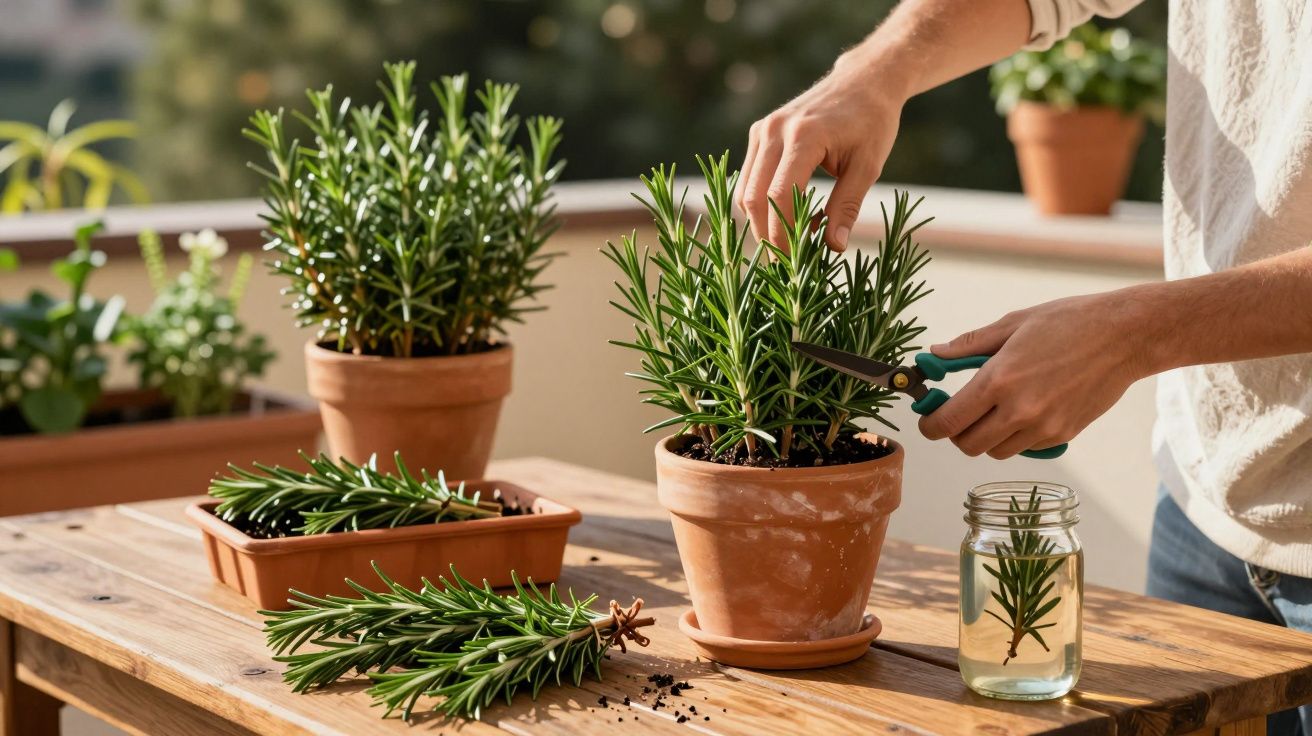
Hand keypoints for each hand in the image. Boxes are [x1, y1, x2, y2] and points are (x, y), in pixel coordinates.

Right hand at [736, 53, 905, 251]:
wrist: (863, 81)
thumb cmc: (872, 122)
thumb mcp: (868, 166)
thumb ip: (846, 206)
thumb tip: (833, 247)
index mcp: (804, 136)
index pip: (780, 196)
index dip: (782, 235)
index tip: (793, 265)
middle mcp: (774, 131)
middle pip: (754, 197)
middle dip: (767, 235)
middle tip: (785, 265)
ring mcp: (762, 130)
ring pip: (746, 190)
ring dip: (761, 222)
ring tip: (786, 245)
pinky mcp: (758, 133)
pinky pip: (750, 178)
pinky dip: (762, 203)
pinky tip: (786, 217)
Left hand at [917, 292, 1151, 458]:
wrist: (1124, 337)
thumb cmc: (1068, 322)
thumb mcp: (1013, 323)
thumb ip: (969, 345)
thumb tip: (934, 354)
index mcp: (999, 380)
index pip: (948, 420)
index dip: (930, 425)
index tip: (928, 419)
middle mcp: (1018, 410)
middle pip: (967, 445)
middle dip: (956, 433)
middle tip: (959, 414)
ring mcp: (1043, 427)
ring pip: (996, 452)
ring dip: (986, 437)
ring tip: (993, 411)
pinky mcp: (1063, 435)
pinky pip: (1025, 448)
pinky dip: (1015, 438)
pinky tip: (1023, 412)